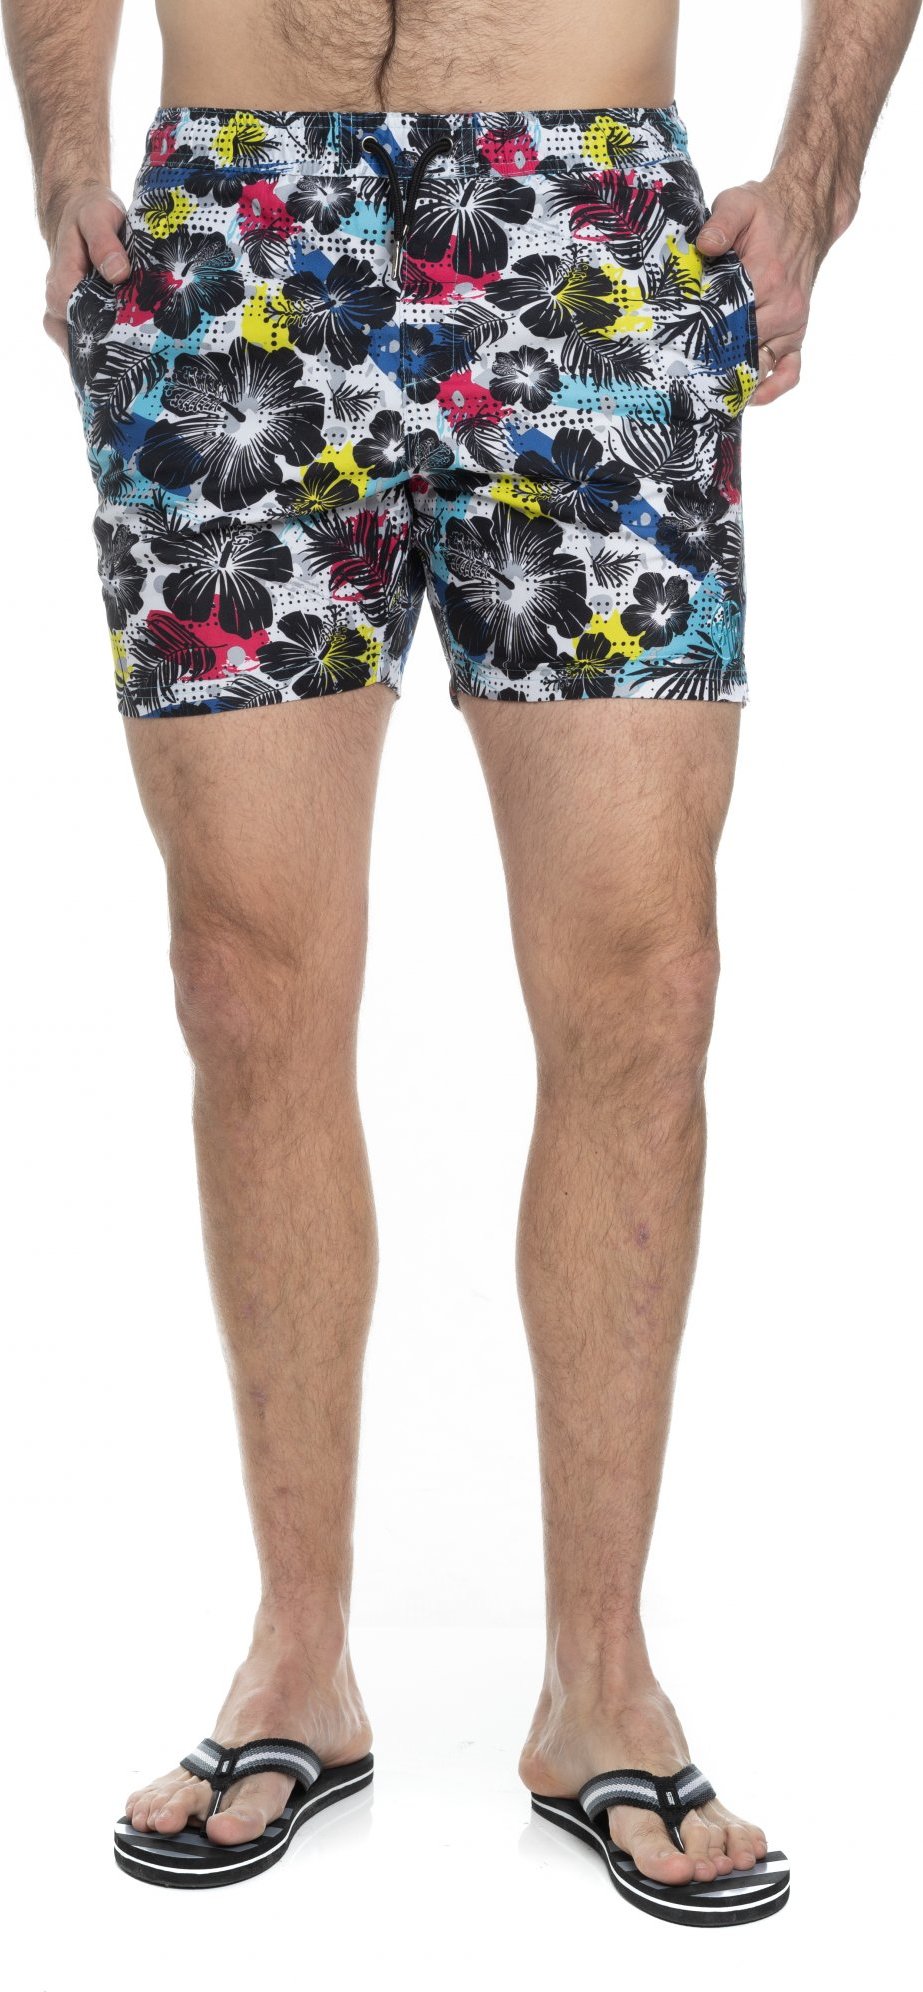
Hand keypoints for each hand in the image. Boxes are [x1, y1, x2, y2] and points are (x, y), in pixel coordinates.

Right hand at [44, 182, 130, 354]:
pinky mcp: (80, 318)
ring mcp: (66, 314)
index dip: (107, 328)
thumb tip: (118, 273)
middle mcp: (58, 304)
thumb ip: (104, 242)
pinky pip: (91, 342)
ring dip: (112, 350)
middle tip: (146, 348)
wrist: (81, 212)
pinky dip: (110, 347)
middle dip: (112, 345)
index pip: (78, 318)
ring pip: (86, 346)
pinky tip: (135, 346)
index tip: (136, 331)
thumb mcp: (98, 215)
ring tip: (142, 351)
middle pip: (82, 339)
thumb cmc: (90, 212)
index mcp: (61, 281)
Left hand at [694, 176, 825, 406]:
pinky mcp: (797, 332)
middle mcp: (783, 307)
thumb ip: (721, 223)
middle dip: (710, 361)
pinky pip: (790, 371)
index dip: (699, 336)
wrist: (807, 213)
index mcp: (766, 278)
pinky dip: (771, 388)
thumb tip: (704, 246)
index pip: (727, 320)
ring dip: (734, 378)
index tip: (673, 350)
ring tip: (703, 390)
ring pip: (760, 364)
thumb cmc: (768, 211)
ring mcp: (793, 323)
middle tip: (677, 375)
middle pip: (740, 348)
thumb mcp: (740, 204)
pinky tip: (748, 395)